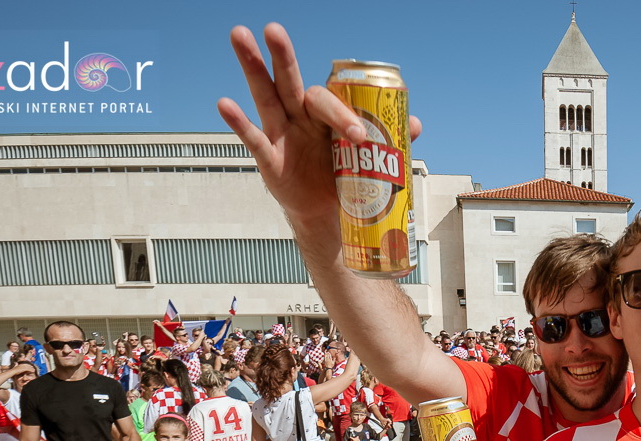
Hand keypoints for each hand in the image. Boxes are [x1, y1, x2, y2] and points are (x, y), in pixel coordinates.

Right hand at [217, 24, 422, 231]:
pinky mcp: (268, 157)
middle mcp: (300, 116)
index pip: (330, 102)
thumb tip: (416, 124)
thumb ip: (391, 140)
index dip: (343, 115)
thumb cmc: (346, 177)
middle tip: (274, 29)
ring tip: (239, 36)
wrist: (326, 210)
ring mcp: (281, 133)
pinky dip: (238, 122)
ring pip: (265, 95)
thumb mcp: (370, 160)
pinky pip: (252, 137)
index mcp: (325, 114)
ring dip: (252, 67)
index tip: (359, 136)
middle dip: (282, 56)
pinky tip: (224, 103)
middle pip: (289, 80)